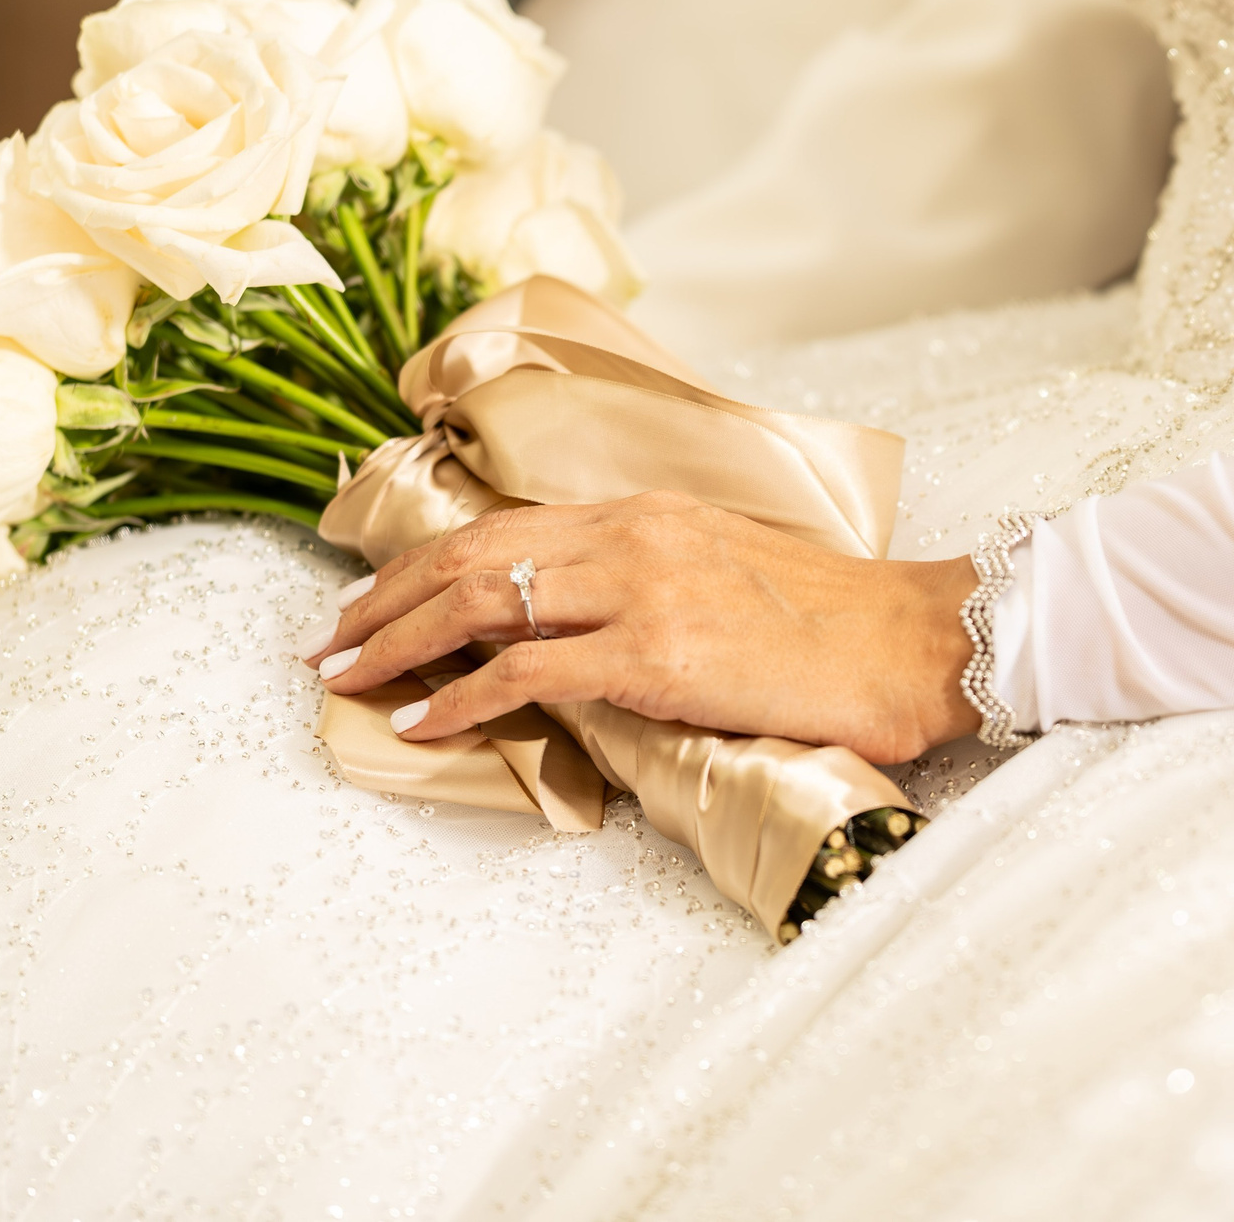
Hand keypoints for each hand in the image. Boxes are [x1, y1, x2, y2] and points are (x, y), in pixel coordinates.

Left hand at [303, 492, 982, 763]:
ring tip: (346, 677)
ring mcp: (642, 589)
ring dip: (400, 641)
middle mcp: (630, 535)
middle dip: (384, 600)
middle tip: (326, 641)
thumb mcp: (722, 571)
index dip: (418, 564)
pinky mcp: (658, 652)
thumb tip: (573, 620)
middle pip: (472, 556)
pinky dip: (463, 697)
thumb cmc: (828, 623)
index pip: (500, 529)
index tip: (365, 597)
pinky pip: (531, 672)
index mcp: (643, 513)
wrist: (907, 641)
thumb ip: (644, 579)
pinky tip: (419, 720)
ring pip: (484, 602)